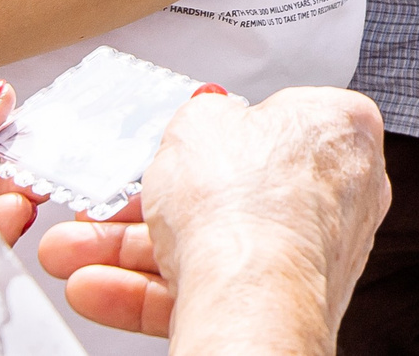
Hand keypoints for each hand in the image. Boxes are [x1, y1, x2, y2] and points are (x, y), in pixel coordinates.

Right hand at [38, 87, 387, 348]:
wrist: (251, 300)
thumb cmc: (247, 205)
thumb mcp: (201, 122)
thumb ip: (202, 114)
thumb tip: (204, 115)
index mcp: (341, 128)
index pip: (272, 121)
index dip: (213, 135)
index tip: (172, 146)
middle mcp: (341, 192)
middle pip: (230, 192)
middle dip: (150, 204)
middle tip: (108, 206)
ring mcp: (314, 254)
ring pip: (210, 247)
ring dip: (131, 250)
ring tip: (76, 251)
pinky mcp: (282, 305)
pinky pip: (208, 291)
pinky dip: (147, 291)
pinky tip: (96, 286)